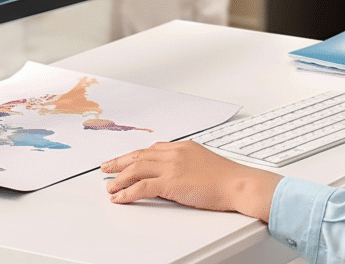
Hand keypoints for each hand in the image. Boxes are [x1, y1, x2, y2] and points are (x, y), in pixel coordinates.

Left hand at [101, 141, 281, 220]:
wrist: (238, 184)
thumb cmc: (227, 178)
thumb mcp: (204, 163)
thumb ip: (188, 164)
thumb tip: (177, 175)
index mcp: (182, 147)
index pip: (152, 149)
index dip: (135, 156)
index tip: (126, 160)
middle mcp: (174, 153)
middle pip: (139, 155)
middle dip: (120, 162)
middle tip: (106, 168)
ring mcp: (172, 167)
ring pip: (136, 169)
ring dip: (119, 178)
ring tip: (109, 186)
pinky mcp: (171, 182)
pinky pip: (141, 187)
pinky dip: (127, 193)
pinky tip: (120, 198)